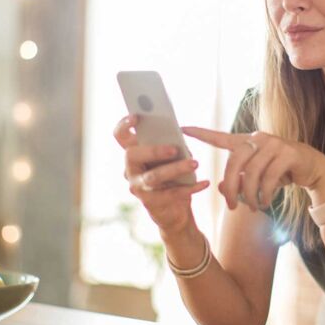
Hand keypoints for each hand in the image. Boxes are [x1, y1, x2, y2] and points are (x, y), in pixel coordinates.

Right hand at [113, 115, 209, 234]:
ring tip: (195, 163)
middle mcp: (130, 169)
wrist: (172, 207)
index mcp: (133, 152)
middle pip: (134, 154)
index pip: (120, 136)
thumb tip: (178, 135)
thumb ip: (169, 143)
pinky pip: (171, 194)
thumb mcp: (170, 156)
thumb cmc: (171, 173)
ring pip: (154, 176)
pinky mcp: (151, 202)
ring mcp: (138, 186)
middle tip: (174, 149)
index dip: (124, 125)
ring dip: (176, 168)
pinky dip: (190, 188)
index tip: (137, 117)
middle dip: (154, 150)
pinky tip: (204, 183)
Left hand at [182, 126, 324, 211]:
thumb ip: (238, 180)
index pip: (221, 137)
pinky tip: (266, 203)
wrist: (313, 169)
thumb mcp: (257, 177)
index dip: (202, 134)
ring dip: (251, 196)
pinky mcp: (288, 153)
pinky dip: (265, 194)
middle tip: (230, 206)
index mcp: (247, 142)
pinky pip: (270, 178)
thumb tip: (219, 188)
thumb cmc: (281, 172)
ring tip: (254, 207)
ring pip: (252, 174)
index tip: (182, 128)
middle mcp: (259, 138)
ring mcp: (274, 144)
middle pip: (234, 162)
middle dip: (230, 188)